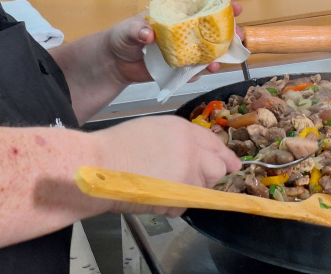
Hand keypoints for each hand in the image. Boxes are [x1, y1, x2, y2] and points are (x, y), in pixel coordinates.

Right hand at [94, 115, 242, 214]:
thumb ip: (184, 138)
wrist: (100, 167)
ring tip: (164, 182)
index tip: (230, 163)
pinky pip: (187, 203)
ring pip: (203, 188)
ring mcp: (187, 178)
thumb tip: (202, 152)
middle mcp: (192, 153)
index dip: (223, 155)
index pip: (216, 145)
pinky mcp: (178, 200)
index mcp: (186, 131)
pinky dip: (177, 202)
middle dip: (210, 173)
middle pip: (218, 169)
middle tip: (189, 174)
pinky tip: (157, 192)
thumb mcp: (157, 128)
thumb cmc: (121, 145)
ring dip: (191, 188)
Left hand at [107, 1, 243, 83]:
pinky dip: (199, 73)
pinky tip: (201, 74)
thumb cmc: (122, 37)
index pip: (200, 5)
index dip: (220, 5)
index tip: (235, 7)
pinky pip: (193, 70)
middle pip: (211, 29)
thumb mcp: (127, 29)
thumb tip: (147, 33)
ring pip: (207, 51)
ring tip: (219, 63)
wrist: (115, 63)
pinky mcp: (178, 67)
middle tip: (238, 38)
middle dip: (228, 33)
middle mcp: (183, 31)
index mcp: (174, 14)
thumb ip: (136, 30)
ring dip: (217, 56)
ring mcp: (183, 50)